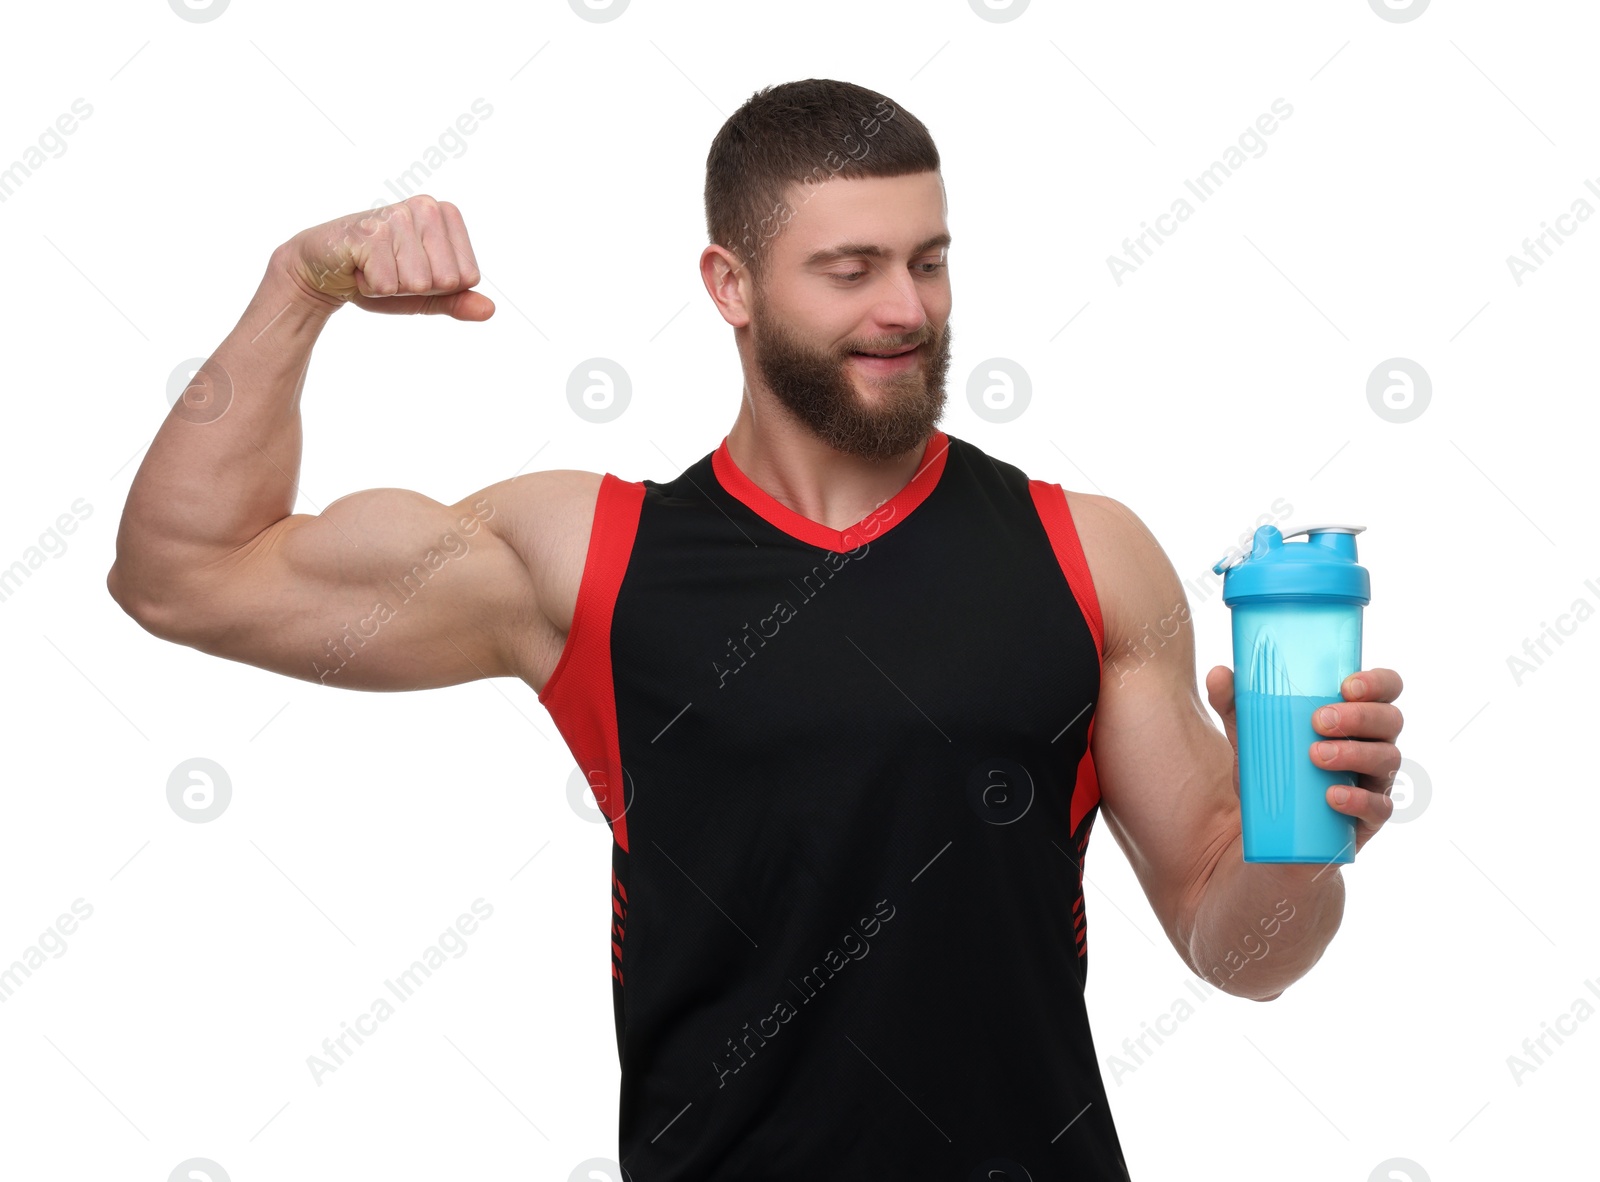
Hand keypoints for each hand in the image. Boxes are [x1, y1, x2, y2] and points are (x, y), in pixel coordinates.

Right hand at [276, 194, 494, 319]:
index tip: (411, 270)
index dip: (438, 287)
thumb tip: (489, 310)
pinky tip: (358, 267)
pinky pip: (387, 285)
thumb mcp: (426, 294)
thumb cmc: (379, 277)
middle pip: (445, 281)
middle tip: (390, 269)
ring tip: (373, 267)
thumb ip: (458, 300)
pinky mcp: (369, 232)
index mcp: (446, 215)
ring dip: (390, 287)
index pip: (467, 277)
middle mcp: (426, 207)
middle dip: (415, 288)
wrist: (325, 269)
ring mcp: (397, 215)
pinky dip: (370, 287)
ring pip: (417, 283)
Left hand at [1206, 665, 1405, 856]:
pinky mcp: (1369, 819)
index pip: (1386, 688)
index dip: (1378, 682)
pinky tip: (1333, 797)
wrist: (1272, 835)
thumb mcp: (1251, 736)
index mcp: (1354, 716)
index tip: (1347, 685)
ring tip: (1316, 756)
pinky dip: (1358, 800)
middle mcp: (1373, 744)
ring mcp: (1375, 782)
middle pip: (1391, 720)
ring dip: (1354, 753)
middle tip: (1318, 721)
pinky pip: (1379, 808)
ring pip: (1387, 759)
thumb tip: (1218, 673)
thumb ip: (1235, 704)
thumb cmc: (1274, 771)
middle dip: (1359, 716)